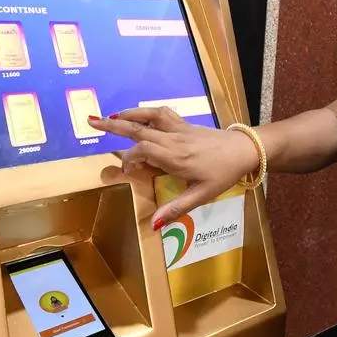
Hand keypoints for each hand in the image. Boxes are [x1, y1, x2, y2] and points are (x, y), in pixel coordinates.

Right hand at [86, 107, 259, 228]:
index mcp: (176, 157)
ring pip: (150, 116)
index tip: (124, 169)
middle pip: (140, 128)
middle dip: (114, 125)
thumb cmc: (223, 174)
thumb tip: (153, 225)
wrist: (244, 150)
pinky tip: (135, 114)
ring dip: (129, 114)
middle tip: (91, 120)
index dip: (129, 157)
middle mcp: (174, 139)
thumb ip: (177, 208)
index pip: (143, 149)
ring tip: (109, 115)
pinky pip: (162, 113)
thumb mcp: (202, 195)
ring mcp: (179, 129)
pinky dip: (145, 111)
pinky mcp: (184, 124)